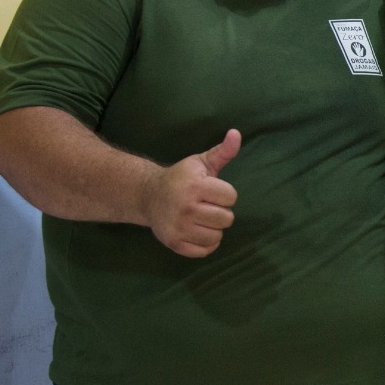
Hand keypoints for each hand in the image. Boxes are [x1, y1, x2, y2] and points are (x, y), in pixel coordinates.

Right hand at [144, 129, 240, 256]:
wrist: (147, 195)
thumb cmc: (181, 177)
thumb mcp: (201, 162)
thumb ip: (223, 151)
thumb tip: (237, 133)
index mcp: (195, 186)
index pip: (231, 197)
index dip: (225, 194)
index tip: (211, 190)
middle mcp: (186, 208)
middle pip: (227, 219)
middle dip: (221, 212)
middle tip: (206, 205)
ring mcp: (179, 227)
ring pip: (217, 236)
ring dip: (213, 228)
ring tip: (201, 218)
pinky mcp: (174, 243)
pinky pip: (205, 251)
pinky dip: (205, 244)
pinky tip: (196, 231)